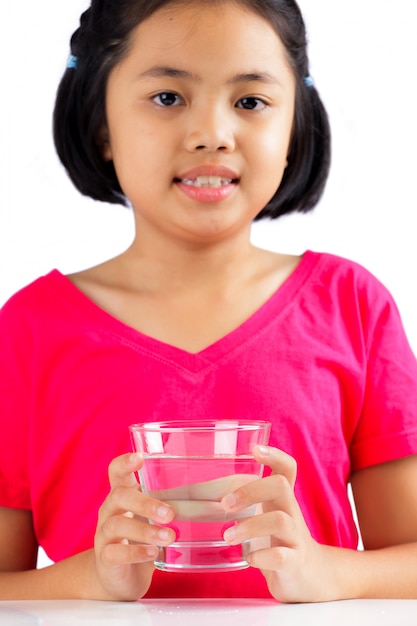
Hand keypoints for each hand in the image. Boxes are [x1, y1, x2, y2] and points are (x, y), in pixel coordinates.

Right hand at [93, 453, 175, 600]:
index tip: (139, 457)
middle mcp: (109, 511)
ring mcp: (104, 535)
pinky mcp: (105, 559)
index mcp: (122, 495)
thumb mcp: (153, 518)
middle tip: (170, 514)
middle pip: (119, 496)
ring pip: (117, 524)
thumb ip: (170, 505)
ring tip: (169, 537)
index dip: (124, 462)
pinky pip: (115, 552)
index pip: (116, 471)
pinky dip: (136, 553)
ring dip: (146, 530)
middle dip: (145, 503)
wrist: (121, 579)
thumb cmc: (142, 540)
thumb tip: (213, 498)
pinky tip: (154, 553)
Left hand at [221, 445, 335, 602]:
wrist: (309, 576)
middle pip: (280, 486)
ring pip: (280, 520)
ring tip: (228, 536)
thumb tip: (188, 495)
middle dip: (251, 491)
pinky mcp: (295, 563)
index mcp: (281, 499)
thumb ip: (241, 503)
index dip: (274, 455)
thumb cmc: (275, 540)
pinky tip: (248, 559)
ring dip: (249, 526)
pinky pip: (282, 556)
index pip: (287, 468)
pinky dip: (261, 557)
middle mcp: (292, 513)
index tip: (255, 449)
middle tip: (226, 504)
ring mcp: (295, 537)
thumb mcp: (263, 515)